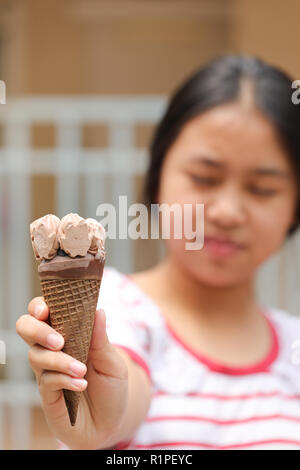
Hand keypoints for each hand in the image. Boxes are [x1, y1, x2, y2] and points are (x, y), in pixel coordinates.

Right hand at [16, 297, 128, 448]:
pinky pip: (46, 381)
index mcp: (67, 333)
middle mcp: (51, 349)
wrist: (112, 422)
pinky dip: (64, 380)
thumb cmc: (110, 386)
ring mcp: (47, 371)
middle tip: (59, 341)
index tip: (46, 309)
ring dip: (59, 360)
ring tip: (82, 370)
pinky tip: (81, 384)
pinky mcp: (47, 394)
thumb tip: (98, 310)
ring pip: (35, 355)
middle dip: (38, 330)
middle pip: (26, 328)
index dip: (39, 306)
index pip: (43, 311)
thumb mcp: (112, 361)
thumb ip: (101, 338)